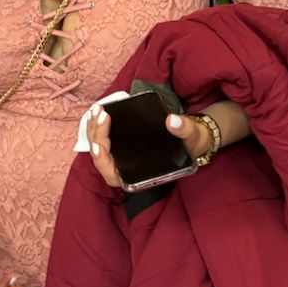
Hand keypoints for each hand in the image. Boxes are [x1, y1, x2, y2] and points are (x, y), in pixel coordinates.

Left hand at [85, 105, 213, 189]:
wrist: (192, 137)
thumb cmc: (191, 143)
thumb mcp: (192, 136)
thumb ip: (183, 130)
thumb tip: (172, 121)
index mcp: (141, 175)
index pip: (113, 176)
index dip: (103, 162)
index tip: (100, 146)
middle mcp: (128, 168)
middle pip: (101, 157)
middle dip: (98, 136)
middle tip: (103, 115)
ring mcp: (122, 156)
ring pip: (99, 146)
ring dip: (94, 129)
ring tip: (98, 110)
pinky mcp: (123, 143)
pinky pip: (104, 138)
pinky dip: (99, 126)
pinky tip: (99, 111)